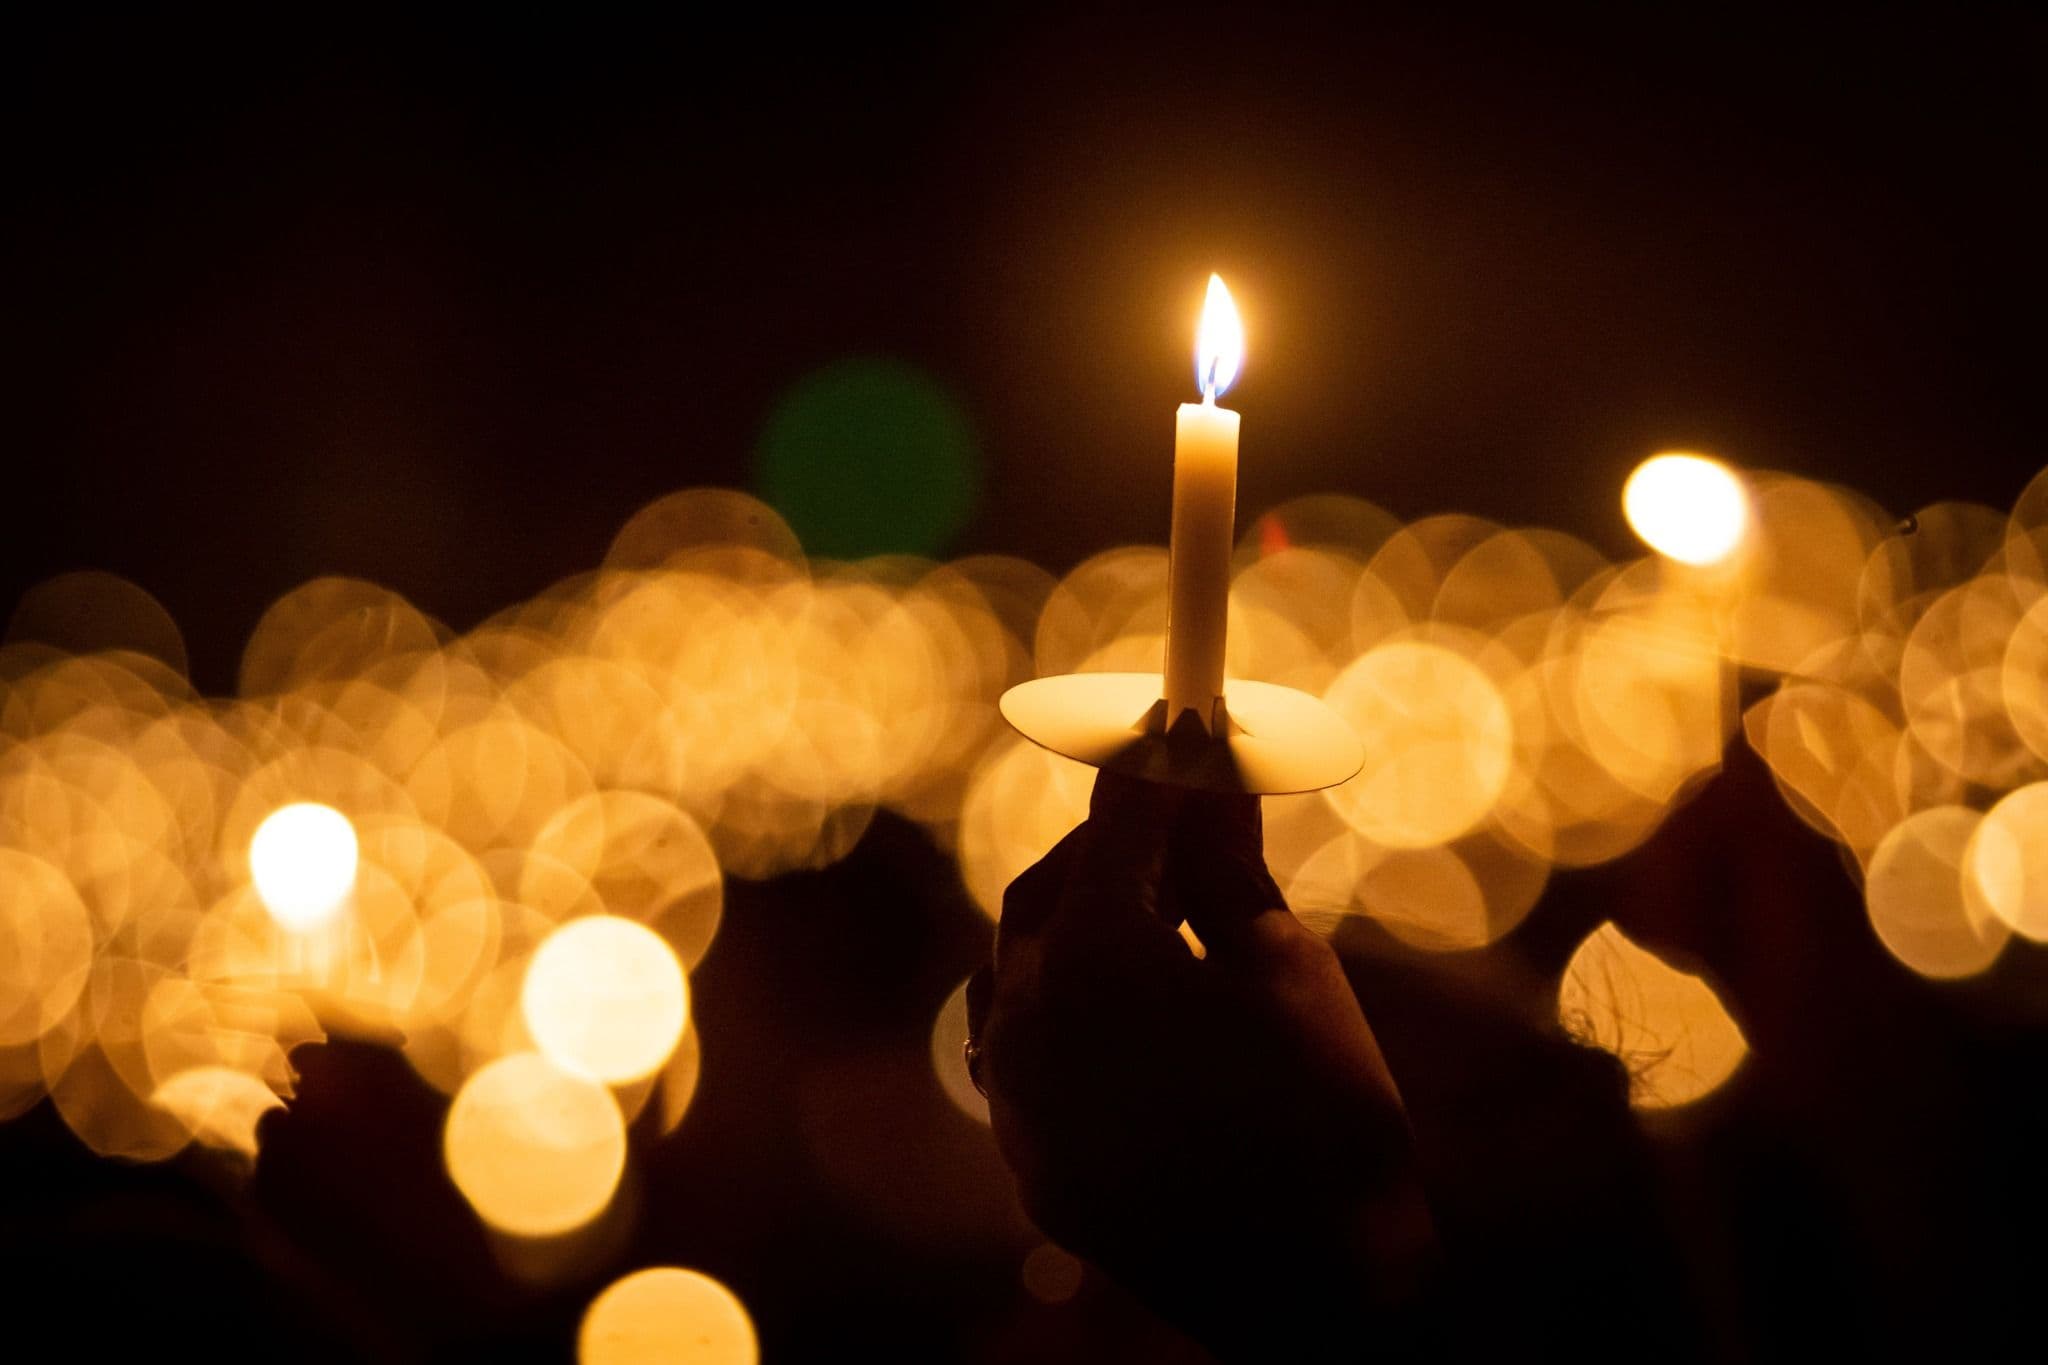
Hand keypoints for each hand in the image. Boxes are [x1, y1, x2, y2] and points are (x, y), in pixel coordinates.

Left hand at [969, 773, 1437, 1359]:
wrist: (1318, 1296)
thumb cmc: (1324, 1119)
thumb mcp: (1287, 968)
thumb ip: (1226, 866)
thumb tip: (1210, 775)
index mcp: (1097, 959)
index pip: (1119, 825)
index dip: (1156, 765)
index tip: (1181, 716)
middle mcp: (1029, 1019)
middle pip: (1053, 889)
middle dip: (1115, 844)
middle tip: (1181, 815)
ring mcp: (1016, 1096)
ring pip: (1018, 966)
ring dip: (1075, 921)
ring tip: (1153, 907)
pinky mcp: (1026, 1156)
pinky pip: (1021, 1046)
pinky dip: (1061, 1002)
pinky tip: (1120, 1002)